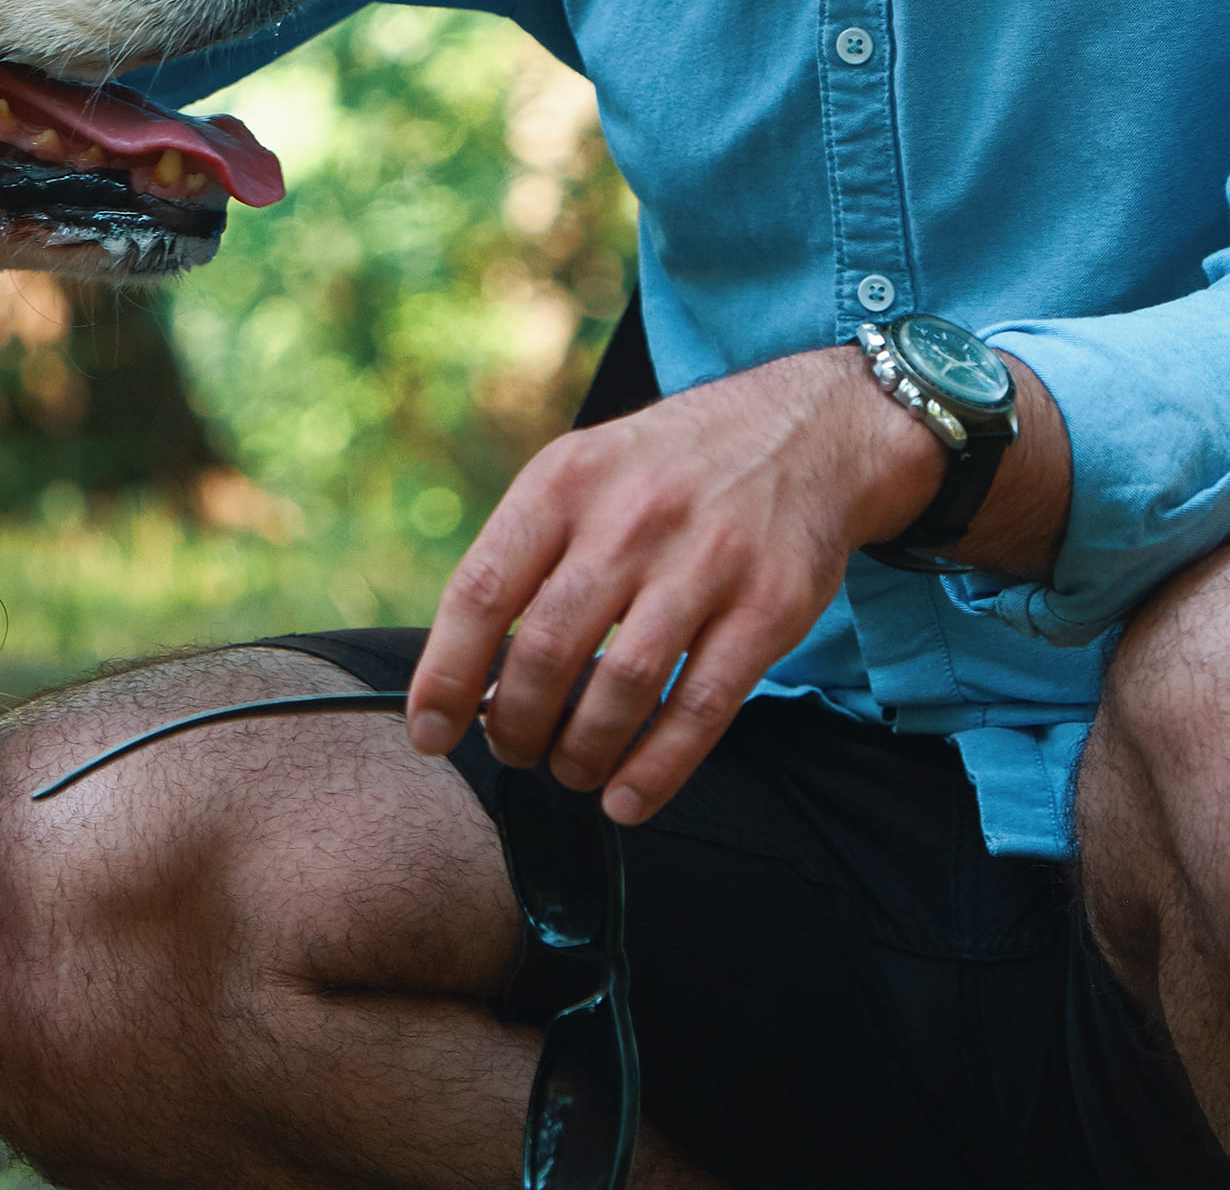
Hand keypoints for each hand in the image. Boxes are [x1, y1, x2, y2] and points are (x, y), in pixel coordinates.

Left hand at [406, 346, 1007, 823]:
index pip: (483, 589)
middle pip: (549, 648)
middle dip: (516, 723)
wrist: (801, 430)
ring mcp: (706, 561)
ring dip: (582, 751)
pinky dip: (658, 768)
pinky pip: (703, 706)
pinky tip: (627, 798)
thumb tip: (465, 675)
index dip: (445, 674)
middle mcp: (631, 517)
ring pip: (624, 685)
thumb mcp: (581, 472)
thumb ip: (526, 556)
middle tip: (512, 749)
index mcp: (565, 482)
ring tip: (569, 769)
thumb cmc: (663, 471)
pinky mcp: (769, 606)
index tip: (428, 732)